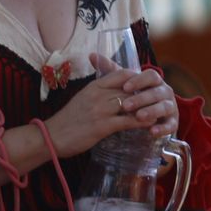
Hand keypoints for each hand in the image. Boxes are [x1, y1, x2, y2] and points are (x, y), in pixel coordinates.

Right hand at [45, 57, 177, 157]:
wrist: (51, 135)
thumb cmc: (66, 120)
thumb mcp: (81, 100)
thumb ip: (97, 94)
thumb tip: (114, 94)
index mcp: (92, 87)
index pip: (120, 74)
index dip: (136, 78)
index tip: (144, 84)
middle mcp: (98, 95)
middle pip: (129, 88)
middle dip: (145, 93)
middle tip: (157, 98)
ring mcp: (101, 110)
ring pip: (132, 103)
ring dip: (147, 107)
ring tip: (159, 110)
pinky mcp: (103, 126)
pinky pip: (129, 121)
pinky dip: (142, 122)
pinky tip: (151, 124)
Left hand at [98, 54, 179, 138]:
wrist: (148, 115)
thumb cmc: (133, 95)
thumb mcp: (123, 83)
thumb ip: (111, 70)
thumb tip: (92, 55)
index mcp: (154, 80)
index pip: (150, 76)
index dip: (139, 81)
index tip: (125, 87)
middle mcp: (164, 91)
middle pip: (156, 92)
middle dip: (142, 98)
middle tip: (126, 106)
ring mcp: (170, 107)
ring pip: (164, 107)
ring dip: (152, 112)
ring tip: (139, 117)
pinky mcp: (173, 122)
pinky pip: (171, 125)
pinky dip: (163, 128)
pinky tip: (152, 132)